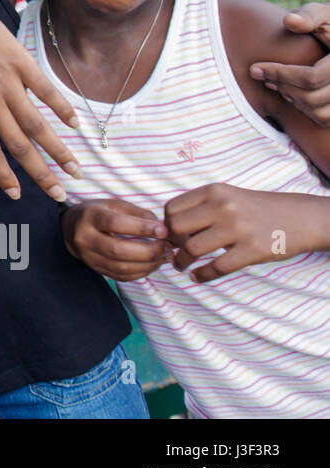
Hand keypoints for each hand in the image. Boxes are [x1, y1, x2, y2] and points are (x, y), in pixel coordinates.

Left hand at [0, 0, 80, 199]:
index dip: (4, 177)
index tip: (18, 195)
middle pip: (19, 147)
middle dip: (41, 174)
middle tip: (59, 194)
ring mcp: (6, 83)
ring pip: (37, 125)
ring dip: (58, 151)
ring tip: (75, 168)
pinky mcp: (21, 62)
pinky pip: (45, 91)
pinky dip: (62, 109)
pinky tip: (75, 125)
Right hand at [61, 198, 169, 280]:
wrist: (70, 229)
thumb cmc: (97, 213)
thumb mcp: (113, 205)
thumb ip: (137, 213)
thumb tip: (161, 228)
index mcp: (90, 217)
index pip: (116, 224)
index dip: (142, 228)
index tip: (163, 231)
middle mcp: (85, 238)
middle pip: (119, 250)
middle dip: (149, 251)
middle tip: (167, 247)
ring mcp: (89, 257)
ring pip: (122, 267)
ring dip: (149, 264)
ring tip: (164, 256)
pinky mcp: (96, 269)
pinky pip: (122, 276)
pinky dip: (142, 272)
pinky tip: (152, 264)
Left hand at [165, 183, 329, 282]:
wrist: (301, 217)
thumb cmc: (257, 209)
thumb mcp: (228, 196)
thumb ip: (201, 206)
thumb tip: (168, 226)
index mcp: (214, 191)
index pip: (171, 208)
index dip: (166, 224)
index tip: (171, 235)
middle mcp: (223, 206)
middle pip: (175, 228)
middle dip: (171, 242)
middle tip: (174, 250)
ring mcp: (238, 228)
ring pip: (192, 248)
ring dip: (181, 261)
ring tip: (181, 265)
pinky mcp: (252, 250)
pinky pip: (217, 267)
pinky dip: (202, 275)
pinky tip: (198, 277)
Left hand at [250, 3, 329, 125]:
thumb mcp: (323, 14)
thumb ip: (309, 16)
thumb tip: (289, 21)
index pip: (311, 77)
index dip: (280, 74)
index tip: (255, 68)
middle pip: (311, 98)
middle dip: (282, 87)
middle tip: (263, 76)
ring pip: (317, 112)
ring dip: (292, 100)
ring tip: (276, 84)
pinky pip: (324, 118)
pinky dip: (305, 110)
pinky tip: (291, 94)